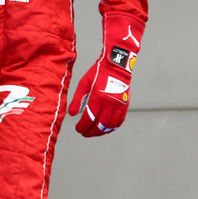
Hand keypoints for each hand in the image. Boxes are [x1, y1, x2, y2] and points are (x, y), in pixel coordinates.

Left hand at [70, 12, 144, 137]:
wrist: (116, 65)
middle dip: (90, 132)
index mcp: (98, 98)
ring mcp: (118, 105)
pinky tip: (105, 129)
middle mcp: (109, 104)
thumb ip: (77, 99)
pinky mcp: (125, 105)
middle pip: (99, 125)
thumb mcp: (84, 83)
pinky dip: (112, 128)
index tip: (78, 129)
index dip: (82, 126)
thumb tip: (72, 114)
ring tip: (93, 132)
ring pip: (110, 126)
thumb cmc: (98, 73)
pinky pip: (119, 122)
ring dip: (101, 132)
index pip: (89, 119)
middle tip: (84, 133)